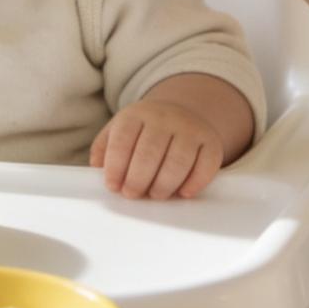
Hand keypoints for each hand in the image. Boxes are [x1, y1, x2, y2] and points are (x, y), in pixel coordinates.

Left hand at [89, 99, 223, 199]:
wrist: (180, 112)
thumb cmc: (143, 131)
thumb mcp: (118, 130)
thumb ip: (104, 149)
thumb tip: (97, 170)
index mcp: (136, 114)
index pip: (123, 141)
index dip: (115, 167)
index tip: (113, 186)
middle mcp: (164, 118)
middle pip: (149, 153)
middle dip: (137, 179)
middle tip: (132, 194)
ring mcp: (190, 128)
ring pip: (178, 161)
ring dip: (163, 185)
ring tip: (155, 194)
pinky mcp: (211, 142)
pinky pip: (206, 166)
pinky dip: (194, 183)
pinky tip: (182, 192)